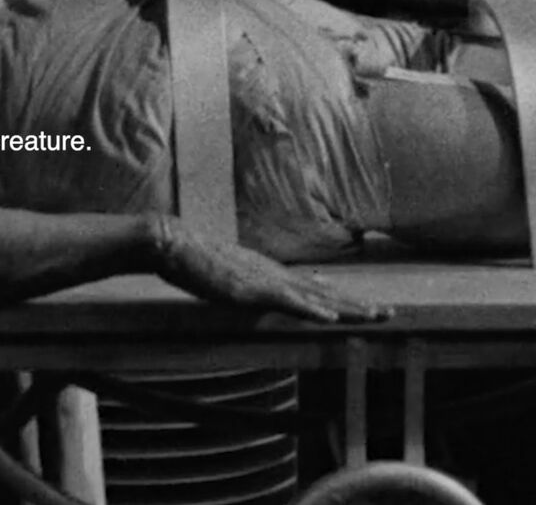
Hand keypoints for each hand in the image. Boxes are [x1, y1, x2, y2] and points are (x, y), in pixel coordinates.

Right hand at [149, 216, 392, 323]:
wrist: (172, 243)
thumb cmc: (189, 259)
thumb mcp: (222, 273)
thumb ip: (240, 280)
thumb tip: (250, 286)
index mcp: (267, 271)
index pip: (311, 287)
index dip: (340, 297)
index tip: (362, 305)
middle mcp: (273, 274)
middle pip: (323, 291)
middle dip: (356, 303)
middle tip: (390, 313)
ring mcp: (263, 281)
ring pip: (314, 296)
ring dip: (346, 307)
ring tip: (375, 315)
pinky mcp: (249, 289)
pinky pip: (286, 301)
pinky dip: (311, 309)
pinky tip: (330, 317)